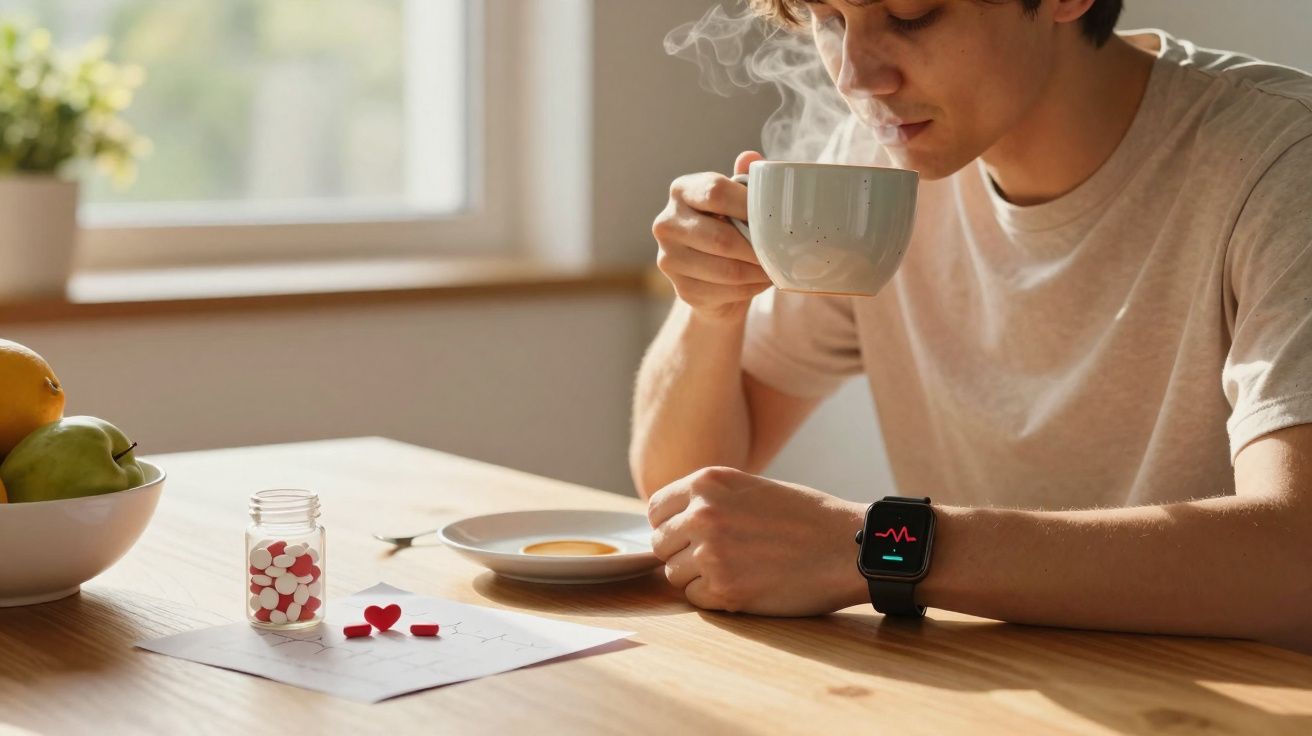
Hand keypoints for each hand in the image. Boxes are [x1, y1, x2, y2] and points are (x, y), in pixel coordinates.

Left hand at [647, 466, 867, 616]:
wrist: (848, 547)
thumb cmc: (808, 517)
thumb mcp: (751, 488)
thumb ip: (711, 500)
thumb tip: (673, 522)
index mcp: (708, 483)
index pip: (656, 509)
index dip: (668, 525)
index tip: (685, 536)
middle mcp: (702, 514)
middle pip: (660, 544)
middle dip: (681, 553)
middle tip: (716, 558)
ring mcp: (711, 553)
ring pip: (673, 574)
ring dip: (698, 577)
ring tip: (736, 569)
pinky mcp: (724, 589)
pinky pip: (694, 598)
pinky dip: (714, 597)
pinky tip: (745, 585)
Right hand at [650, 151, 773, 323]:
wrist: (711, 275)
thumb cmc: (729, 227)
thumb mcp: (737, 200)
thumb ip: (745, 180)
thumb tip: (750, 157)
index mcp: (681, 190)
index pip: (716, 191)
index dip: (749, 205)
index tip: (775, 215)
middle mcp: (667, 223)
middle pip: (721, 238)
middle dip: (758, 248)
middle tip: (784, 251)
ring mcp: (669, 259)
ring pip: (727, 269)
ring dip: (758, 272)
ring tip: (776, 267)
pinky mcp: (681, 290)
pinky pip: (725, 292)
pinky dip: (750, 288)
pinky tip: (759, 281)